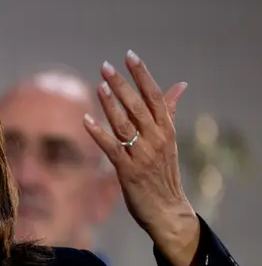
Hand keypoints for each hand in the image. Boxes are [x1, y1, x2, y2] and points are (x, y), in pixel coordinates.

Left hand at [84, 50, 198, 265]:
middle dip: (122, 85)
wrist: (168, 210)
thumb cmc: (164, 174)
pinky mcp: (128, 171)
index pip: (155, 96)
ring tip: (99, 85)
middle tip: (105, 66)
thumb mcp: (169, 141)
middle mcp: (156, 140)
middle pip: (138, 106)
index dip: (142, 75)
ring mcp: (142, 155)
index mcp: (166, 130)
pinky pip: (111, 148)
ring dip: (110, 104)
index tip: (130, 55)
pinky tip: (85, 119)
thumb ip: (168, 112)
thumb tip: (180, 85)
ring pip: (124, 124)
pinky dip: (98, 133)